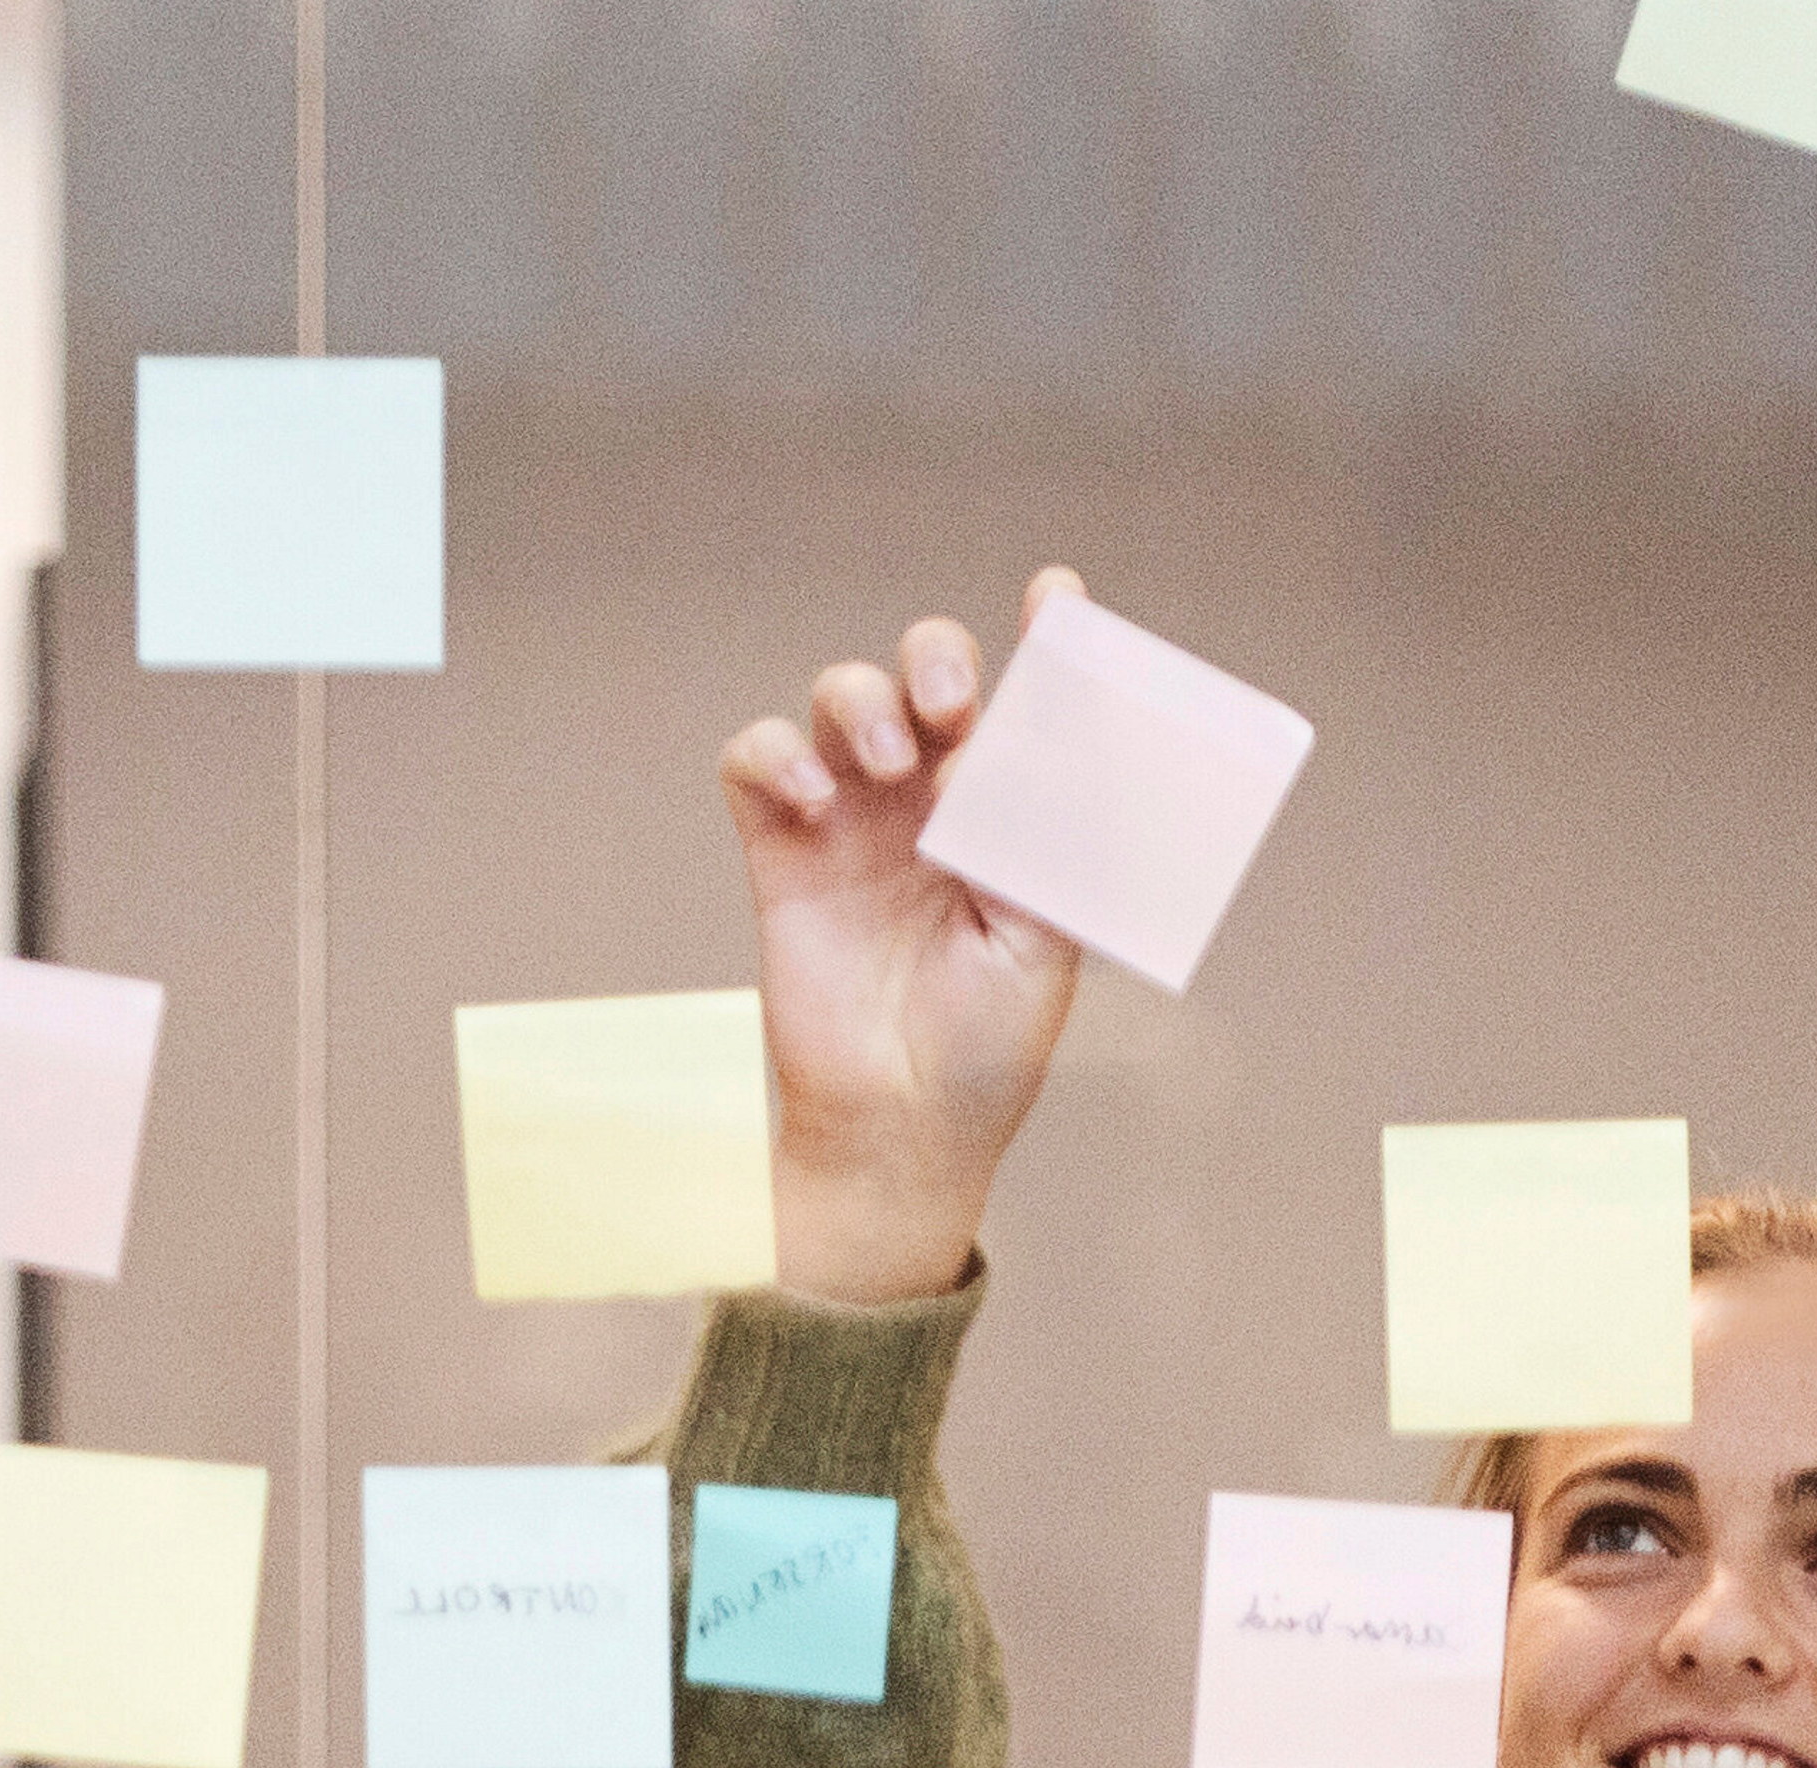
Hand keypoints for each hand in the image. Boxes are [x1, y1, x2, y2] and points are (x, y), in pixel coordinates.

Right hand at [716, 580, 1091, 1301]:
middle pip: (924, 670)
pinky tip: (813, 799)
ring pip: (843, 696)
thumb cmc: (988, 1042)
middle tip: (953, 709)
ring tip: (892, 770)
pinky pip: (757, 758)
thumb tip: (1025, 745)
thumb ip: (1042, 839)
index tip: (1058, 596)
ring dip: (865, 704)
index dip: (1044, 639)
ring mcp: (852, 816)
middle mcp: (930, 797)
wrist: (903, 1122)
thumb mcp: (1048, 937)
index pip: (1026, 701)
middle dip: (936, 659)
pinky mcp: (781, 847)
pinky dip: (778, 753)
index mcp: (1005, 810)